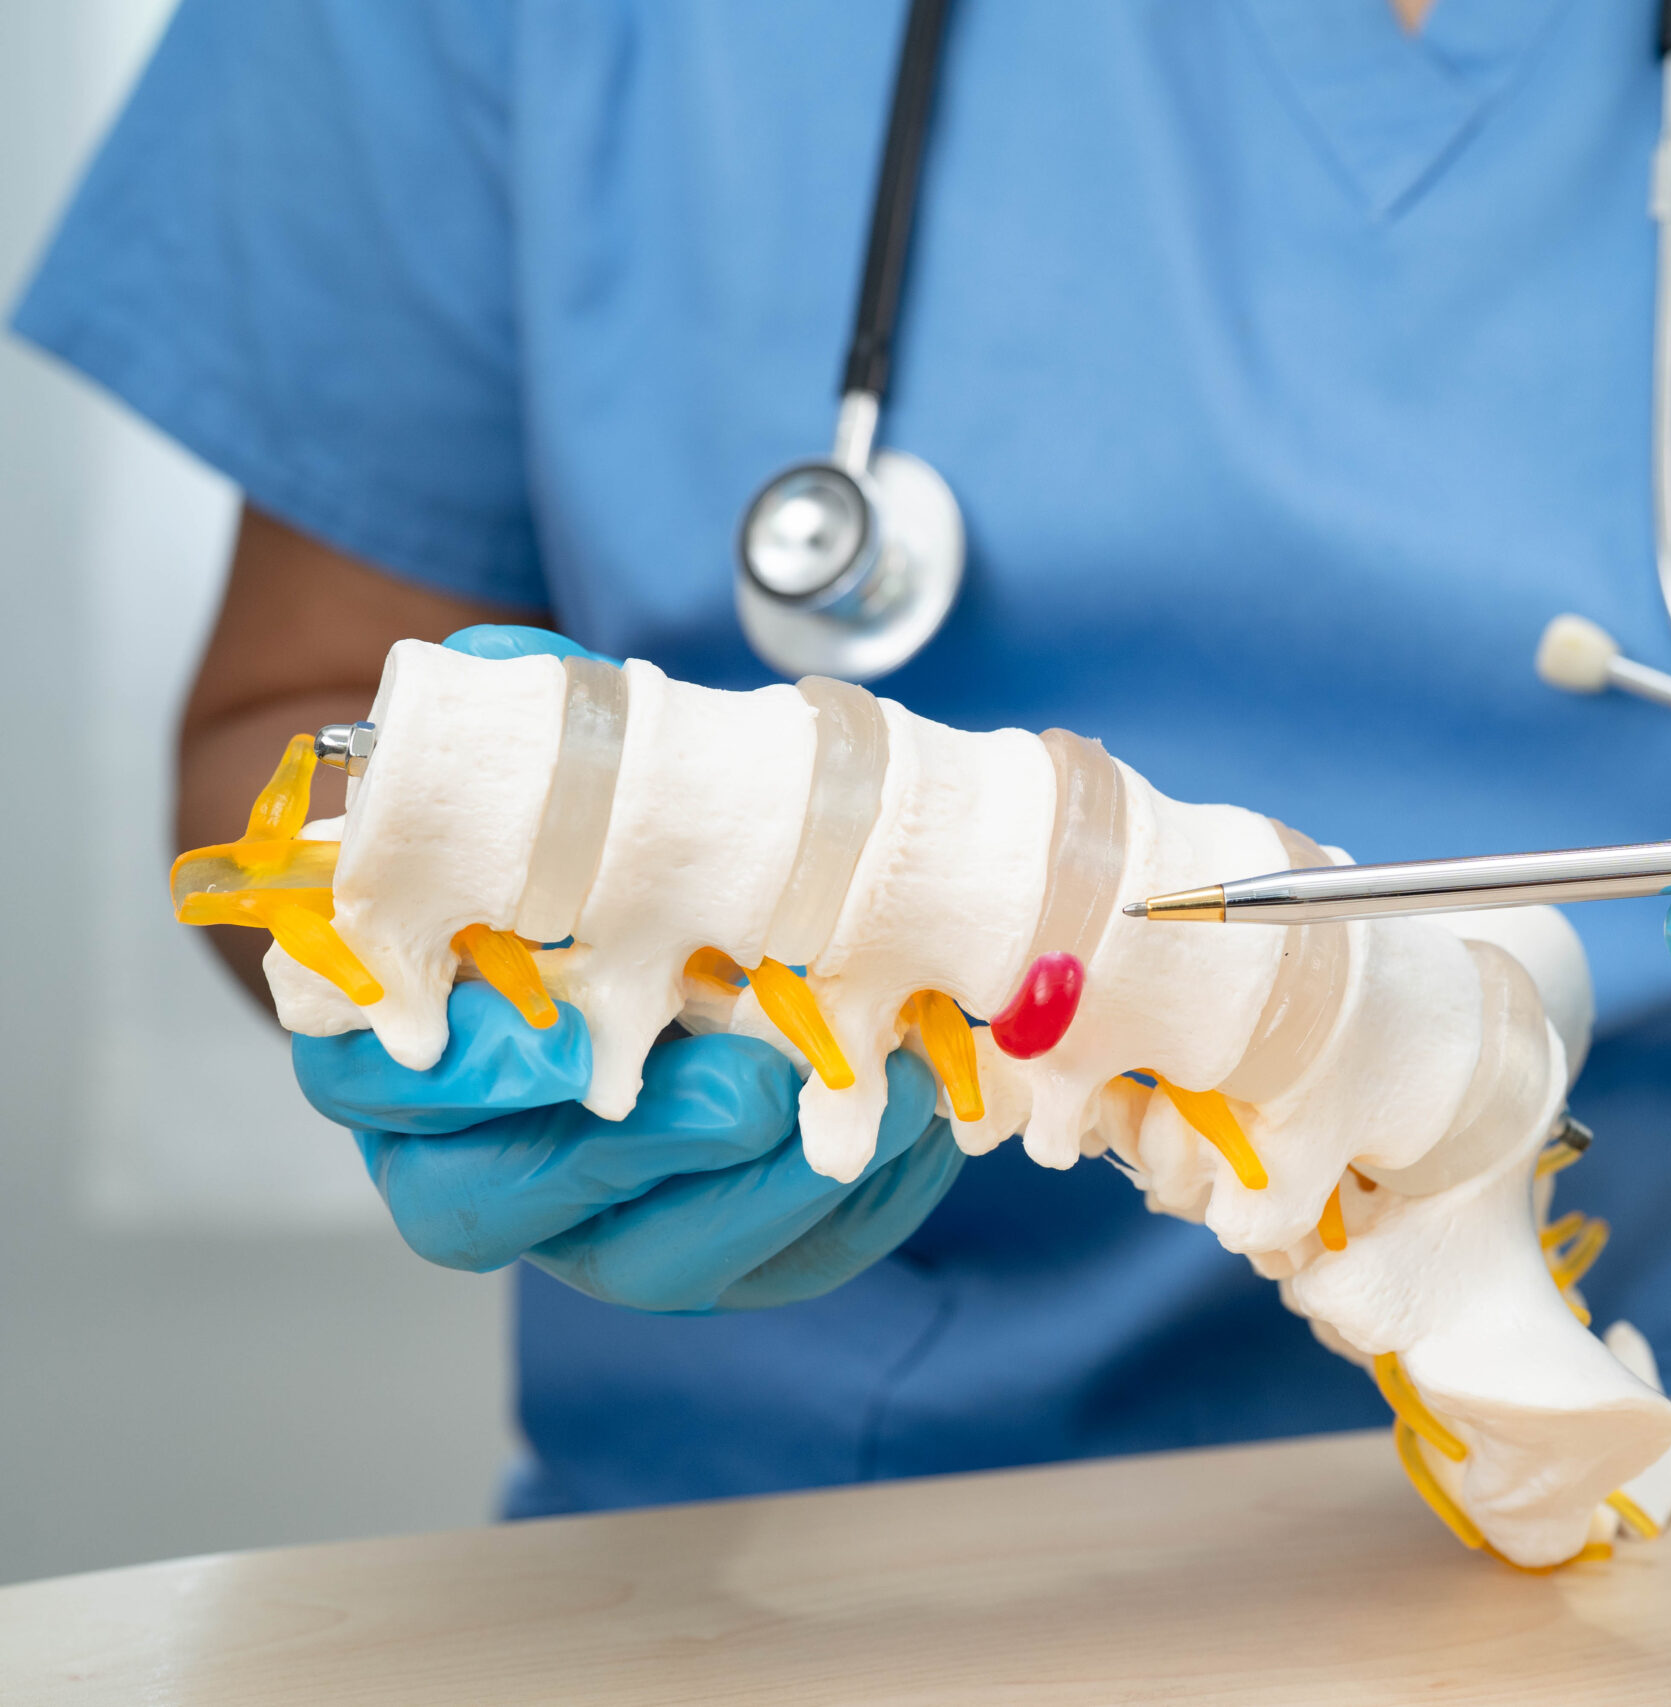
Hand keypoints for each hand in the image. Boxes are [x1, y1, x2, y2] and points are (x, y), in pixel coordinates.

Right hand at [290, 623, 962, 1311]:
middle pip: (512, 1202)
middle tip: (752, 1085)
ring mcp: (595, 1208)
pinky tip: (912, 1119)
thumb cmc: (584, 817)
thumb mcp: (535, 748)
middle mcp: (478, 1144)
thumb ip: (510, 730)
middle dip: (642, 1153)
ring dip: (766, 1190)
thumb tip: (514, 692)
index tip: (563, 1033)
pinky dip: (853, 1203)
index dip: (471, 1074)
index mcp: (399, 1028)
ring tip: (868, 1097)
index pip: (391, 1085)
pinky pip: (778, 1260)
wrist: (668, 878)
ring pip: (653, 1254)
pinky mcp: (714, 1235)